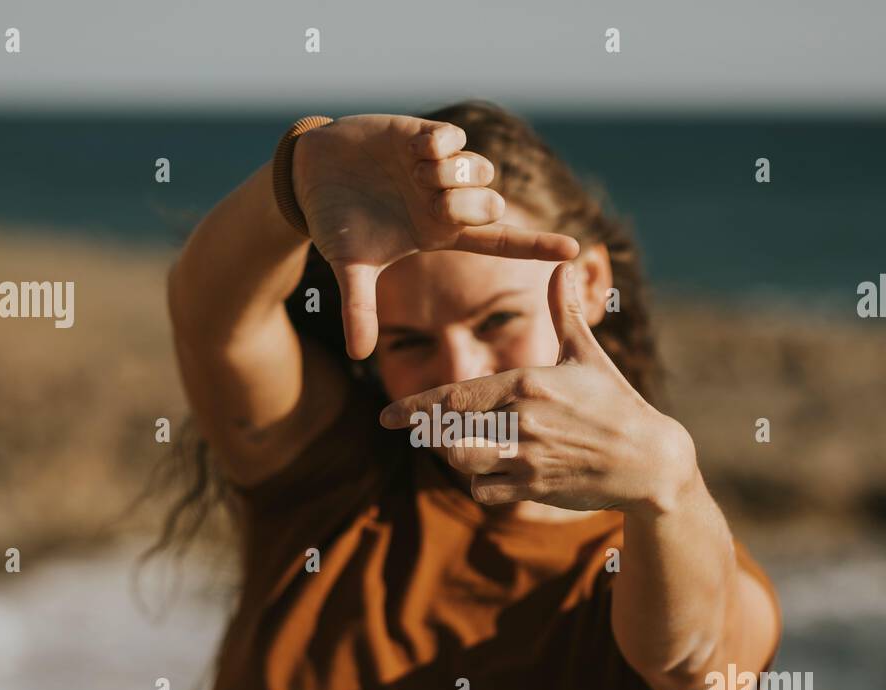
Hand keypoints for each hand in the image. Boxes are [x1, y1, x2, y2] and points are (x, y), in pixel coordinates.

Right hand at [292, 114, 579, 359]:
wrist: (311, 176)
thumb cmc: (335, 223)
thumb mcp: (350, 266)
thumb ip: (358, 309)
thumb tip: (358, 357)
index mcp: (440, 233)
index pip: (499, 242)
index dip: (536, 245)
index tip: (574, 250)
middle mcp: (447, 201)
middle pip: (493, 205)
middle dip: (467, 205)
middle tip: (427, 200)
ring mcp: (439, 169)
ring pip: (481, 170)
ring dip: (451, 175)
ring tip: (412, 173)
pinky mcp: (425, 136)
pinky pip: (454, 140)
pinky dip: (436, 146)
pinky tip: (409, 149)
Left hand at [378, 262, 697, 514]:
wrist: (648, 460)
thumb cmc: (615, 403)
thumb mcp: (587, 355)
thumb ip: (564, 312)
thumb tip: (560, 264)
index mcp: (527, 383)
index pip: (455, 395)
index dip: (416, 407)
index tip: (386, 415)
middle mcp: (523, 421)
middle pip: (449, 431)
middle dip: (428, 431)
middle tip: (417, 429)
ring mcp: (528, 457)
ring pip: (462, 461)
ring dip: (453, 455)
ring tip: (455, 444)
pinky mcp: (535, 488)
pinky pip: (486, 490)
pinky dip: (482, 482)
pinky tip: (493, 470)